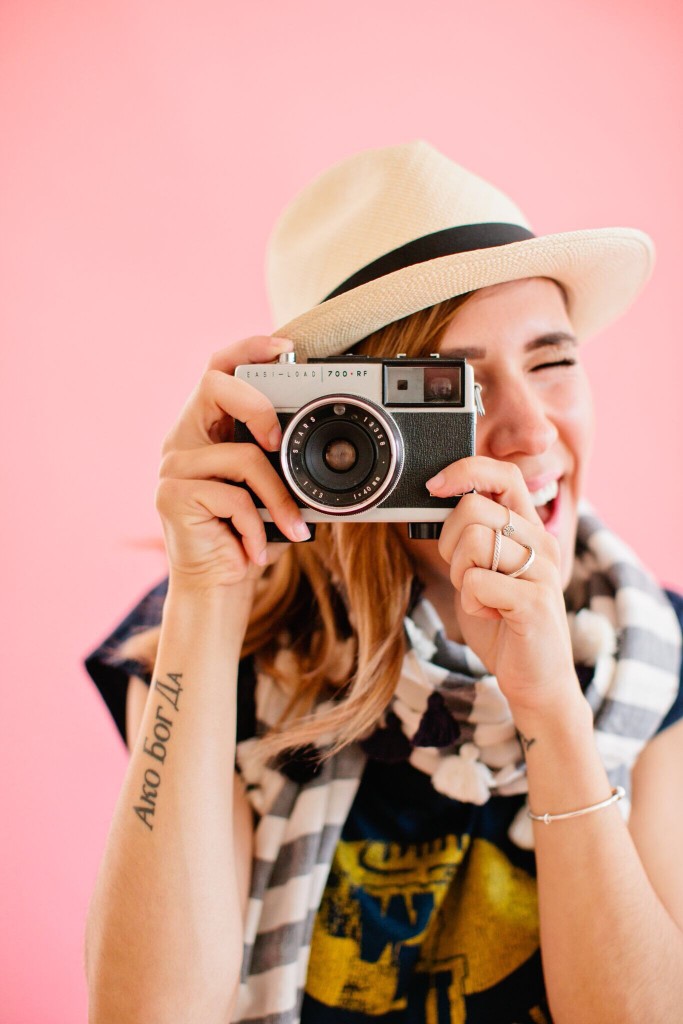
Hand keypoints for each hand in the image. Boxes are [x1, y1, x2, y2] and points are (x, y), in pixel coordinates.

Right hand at [155, 336, 309, 591]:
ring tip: (293, 527)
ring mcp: (173, 466)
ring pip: (242, 456)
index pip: (219, 369)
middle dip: (256, 404)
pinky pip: (232, 498)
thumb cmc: (247, 535)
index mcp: (207, 427)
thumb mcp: (272, 490)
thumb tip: (329, 441)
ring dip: (278, 498)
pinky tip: (257, 549)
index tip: (286, 347)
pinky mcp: (170, 496)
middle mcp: (183, 438)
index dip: (248, 347)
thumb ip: (282, 460)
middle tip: (280, 442)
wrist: (217, 587)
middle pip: (213, 384)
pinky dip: (257, 527)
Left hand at [427, 456, 579, 717]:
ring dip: (460, 574)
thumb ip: (470, 539)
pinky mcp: (535, 601)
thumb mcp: (483, 571)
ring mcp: (541, 570)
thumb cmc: (504, 625)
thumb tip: (437, 504)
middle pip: (474, 507)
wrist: (537, 681)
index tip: (434, 486)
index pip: (504, 474)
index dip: (466, 470)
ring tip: (481, 597)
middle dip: (449, 541)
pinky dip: (471, 603)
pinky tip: (490, 616)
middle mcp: (541, 542)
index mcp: (529, 530)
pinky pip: (477, 582)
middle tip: (466, 574)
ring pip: (473, 542)